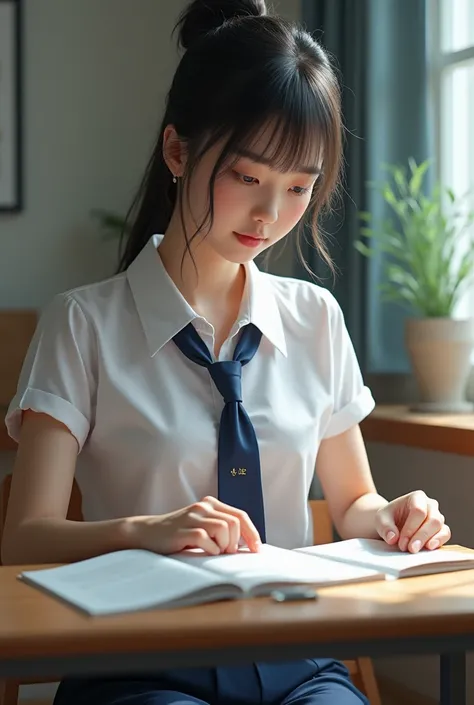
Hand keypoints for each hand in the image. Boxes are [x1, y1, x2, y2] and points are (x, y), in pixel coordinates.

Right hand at [128, 496, 260, 554]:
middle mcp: (204, 506)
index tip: (256, 550)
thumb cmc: (179, 534)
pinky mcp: (184, 530)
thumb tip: (246, 545)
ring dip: (224, 545)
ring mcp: (193, 517)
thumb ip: (220, 528)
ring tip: (215, 552)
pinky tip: (204, 552)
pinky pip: (207, 539)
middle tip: (227, 553)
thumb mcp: (202, 525)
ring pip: (224, 528)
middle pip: (235, 522)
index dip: (252, 533)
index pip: (241, 515)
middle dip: (236, 542)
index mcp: (211, 504)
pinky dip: (211, 550)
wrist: (148, 533)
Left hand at [375, 490, 450, 552]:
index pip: (418, 511)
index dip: (411, 528)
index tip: (401, 542)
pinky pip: (445, 534)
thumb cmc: (389, 518)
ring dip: (429, 540)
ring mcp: (437, 516)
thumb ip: (385, 527)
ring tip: (417, 550)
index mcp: (416, 497)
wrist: (395, 524)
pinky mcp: (441, 529)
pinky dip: (439, 541)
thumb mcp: (381, 519)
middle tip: (410, 549)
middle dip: (421, 536)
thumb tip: (393, 538)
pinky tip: (429, 548)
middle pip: (432, 519)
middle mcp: (430, 505)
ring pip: (440, 527)